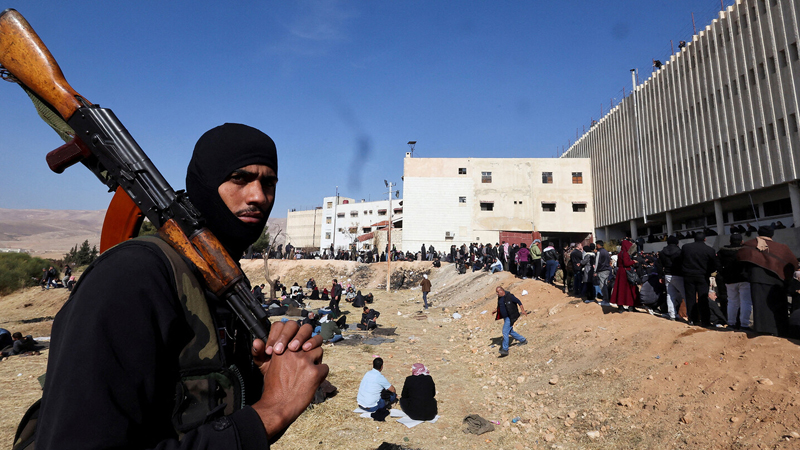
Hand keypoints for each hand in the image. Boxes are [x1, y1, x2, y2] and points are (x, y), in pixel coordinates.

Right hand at [251, 321, 327, 437]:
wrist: (277, 406)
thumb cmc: (272, 388)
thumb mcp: (265, 367)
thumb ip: (262, 352)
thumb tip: (257, 341)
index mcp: (282, 349)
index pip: (296, 331)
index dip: (300, 337)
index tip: (298, 346)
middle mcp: (293, 352)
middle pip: (310, 340)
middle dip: (310, 347)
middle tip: (308, 356)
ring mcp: (305, 361)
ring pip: (319, 351)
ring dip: (316, 360)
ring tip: (310, 370)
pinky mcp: (315, 372)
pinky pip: (325, 367)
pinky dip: (321, 374)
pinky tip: (314, 380)